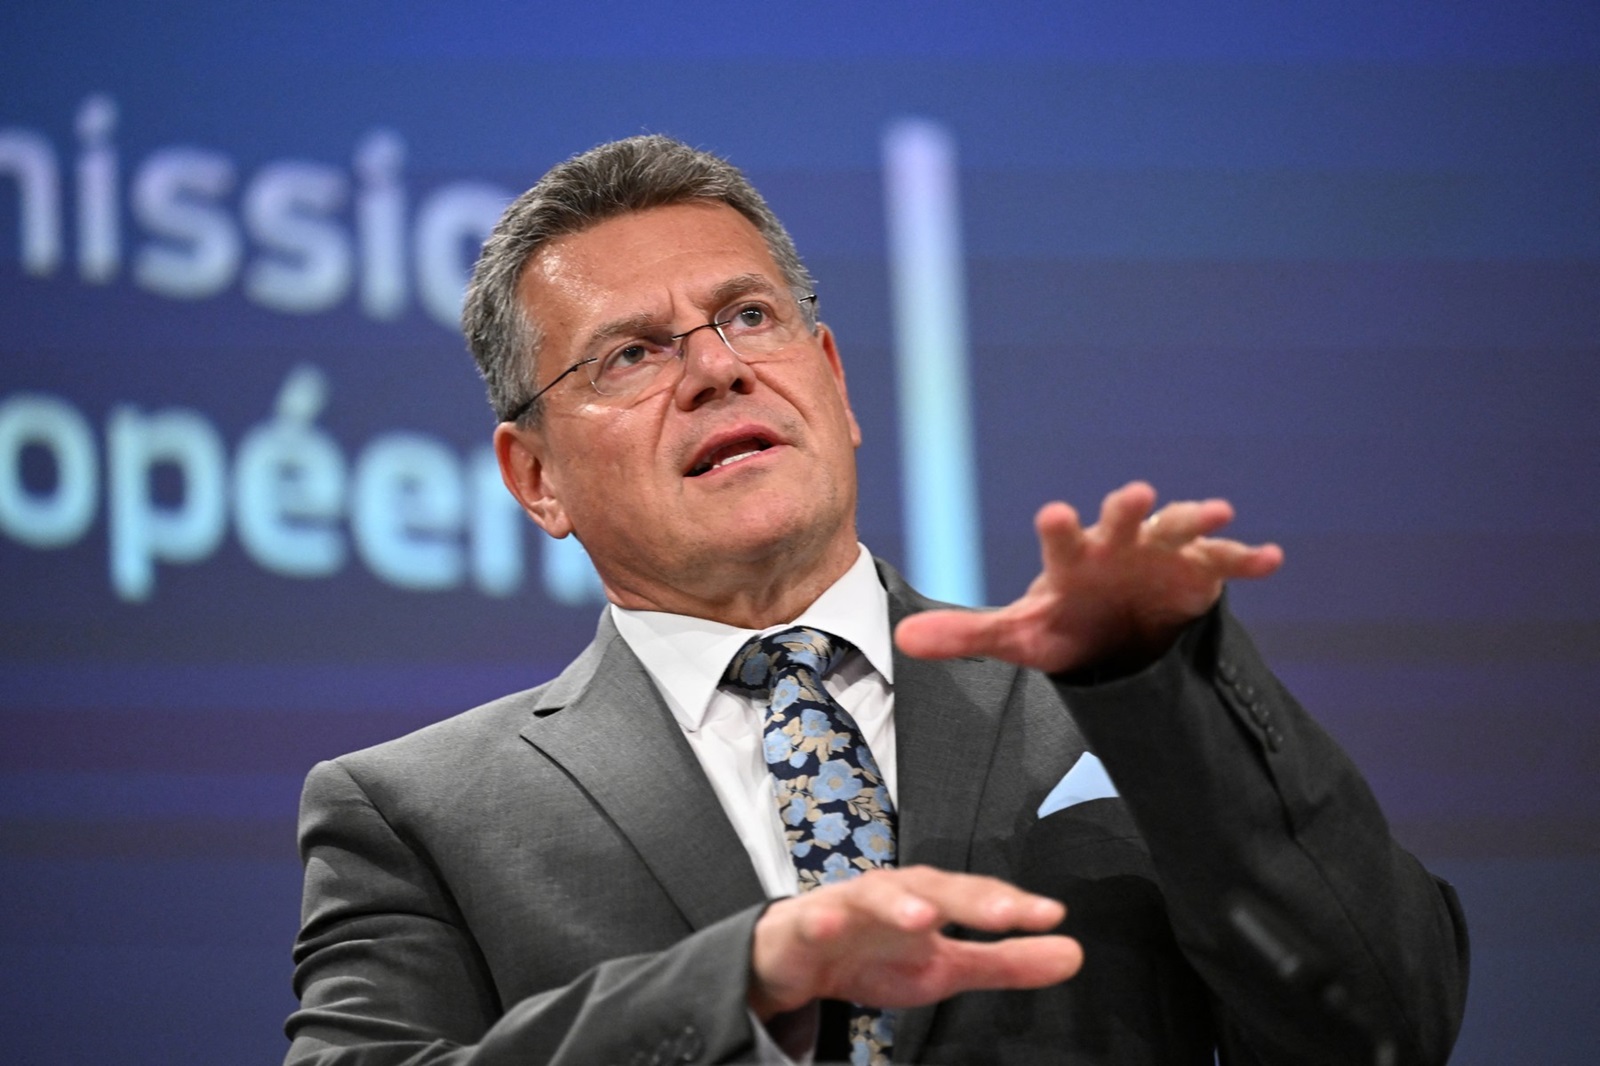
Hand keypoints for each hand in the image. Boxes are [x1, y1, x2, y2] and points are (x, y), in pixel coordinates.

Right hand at [748, 866, 1080, 1018]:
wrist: (798, 956)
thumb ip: (1006, 962)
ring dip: (898, 904)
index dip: (1012, 904)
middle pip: (932, 887)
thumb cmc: (875, 952)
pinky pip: (810, 920)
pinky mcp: (804, 925)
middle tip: (1006, 915)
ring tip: (924, 918)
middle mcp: (893, 895)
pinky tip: (829, 925)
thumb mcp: (946, 968)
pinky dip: (819, 920)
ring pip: (874, 896)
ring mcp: (846, 906)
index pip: (977, 897)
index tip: (1051, 915)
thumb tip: (1073, 953)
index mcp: (930, 902)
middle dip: (968, 899)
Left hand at [895, 481, 1282, 674]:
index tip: (1054, 514)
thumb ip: (967, 635)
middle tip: (1134, 494)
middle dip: (1129, 507)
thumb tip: (904, 643)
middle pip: (1122, 520)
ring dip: (1195, 519)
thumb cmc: (1064, 623)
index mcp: (1072, 557)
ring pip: (1178, 529)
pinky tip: (1272, 559)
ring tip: (1216, 513)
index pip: (1061, 539)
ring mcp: (1161, 553)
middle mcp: (1117, 544)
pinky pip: (1225, 562)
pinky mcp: (1200, 572)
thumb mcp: (1019, 636)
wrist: (1115, 632)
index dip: (1059, 528)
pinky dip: (1248, 558)